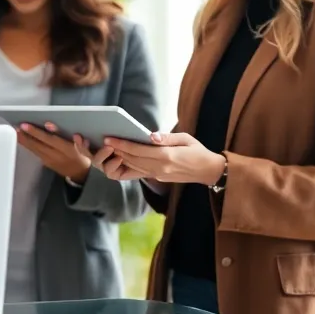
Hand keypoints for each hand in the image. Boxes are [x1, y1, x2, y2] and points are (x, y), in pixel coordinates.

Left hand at [16, 122, 92, 183]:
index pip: (51, 140)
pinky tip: (22, 140)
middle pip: (39, 145)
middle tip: (17, 127)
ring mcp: (49, 161)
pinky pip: (35, 153)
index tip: (28, 126)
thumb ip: (81, 143)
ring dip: (24, 140)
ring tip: (16, 132)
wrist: (80, 176)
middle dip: (27, 136)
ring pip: (35, 149)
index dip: (39, 133)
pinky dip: (27, 146)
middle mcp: (56, 156)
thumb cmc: (83, 157)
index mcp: (67, 151)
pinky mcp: (46, 163)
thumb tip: (76, 136)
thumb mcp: (85, 150)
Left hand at [103, 132, 226, 185]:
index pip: (138, 150)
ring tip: (111, 147)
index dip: (122, 144)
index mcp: (167, 157)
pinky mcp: (159, 177)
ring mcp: (159, 175)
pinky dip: (130, 164)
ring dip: (122, 158)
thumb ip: (167, 138)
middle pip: (133, 159)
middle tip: (105, 141)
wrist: (209, 171)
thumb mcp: (186, 138)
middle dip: (118, 150)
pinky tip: (123, 157)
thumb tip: (151, 135)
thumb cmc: (198, 151)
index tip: (110, 138)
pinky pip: (140, 171)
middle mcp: (160, 168)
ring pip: (135, 166)